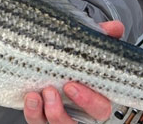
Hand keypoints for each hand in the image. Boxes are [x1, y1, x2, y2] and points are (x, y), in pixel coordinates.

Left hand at [0, 20, 124, 122]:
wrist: (45, 54)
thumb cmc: (70, 55)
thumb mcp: (85, 44)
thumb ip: (100, 36)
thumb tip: (115, 27)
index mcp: (93, 96)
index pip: (101, 109)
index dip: (89, 101)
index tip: (71, 85)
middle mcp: (76, 111)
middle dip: (62, 113)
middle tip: (50, 90)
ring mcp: (55, 115)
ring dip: (42, 115)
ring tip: (34, 95)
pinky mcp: (39, 114)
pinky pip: (36, 122)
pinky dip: (30, 112)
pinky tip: (26, 98)